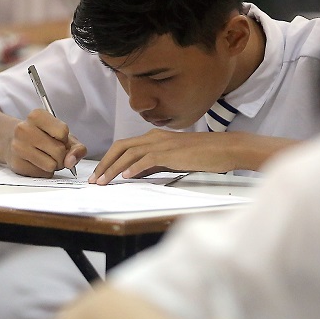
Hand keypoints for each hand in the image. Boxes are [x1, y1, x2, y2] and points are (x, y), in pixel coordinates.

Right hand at [6, 109, 86, 176]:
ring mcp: (18, 147)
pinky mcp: (16, 164)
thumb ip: (76, 147)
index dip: (65, 139)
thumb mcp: (62, 135)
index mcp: (36, 116)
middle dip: (62, 155)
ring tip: (45, 157)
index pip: (63, 131)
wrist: (11, 140)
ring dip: (54, 165)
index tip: (57, 137)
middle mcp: (24, 129)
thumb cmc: (41, 136)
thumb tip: (71, 162)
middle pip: (59, 151)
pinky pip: (42, 174)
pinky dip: (44, 171)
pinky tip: (36, 162)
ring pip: (51, 165)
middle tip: (53, 151)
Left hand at [91, 130, 250, 184]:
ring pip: (130, 153)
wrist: (225, 148)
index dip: (108, 160)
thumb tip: (134, 173)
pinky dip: (135, 167)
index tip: (99, 174)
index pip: (124, 146)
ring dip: (114, 168)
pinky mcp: (172, 152)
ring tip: (104, 181)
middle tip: (94, 179)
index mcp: (154, 137)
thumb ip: (153, 164)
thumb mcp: (172, 159)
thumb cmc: (203, 155)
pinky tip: (127, 176)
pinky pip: (148, 158)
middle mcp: (155, 137)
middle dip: (104, 163)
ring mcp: (163, 143)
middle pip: (120, 147)